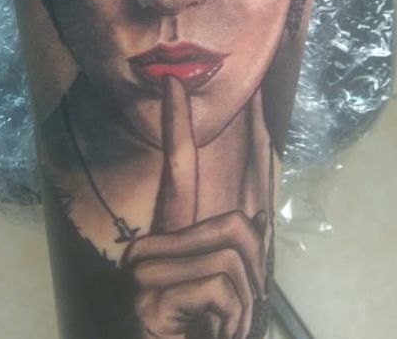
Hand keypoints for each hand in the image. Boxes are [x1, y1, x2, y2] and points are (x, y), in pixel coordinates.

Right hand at [122, 76, 266, 338]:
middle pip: (236, 225)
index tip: (175, 81)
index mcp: (163, 241)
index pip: (177, 169)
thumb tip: (253, 216)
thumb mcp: (218, 291)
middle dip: (255, 276)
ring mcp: (141, 270)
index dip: (178, 124)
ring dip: (244, 306)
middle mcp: (144, 247)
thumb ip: (227, 251)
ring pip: (234, 256)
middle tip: (234, 319)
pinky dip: (232, 321)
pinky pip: (222, 286)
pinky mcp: (148, 296)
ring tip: (219, 331)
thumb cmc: (198, 333)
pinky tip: (207, 337)